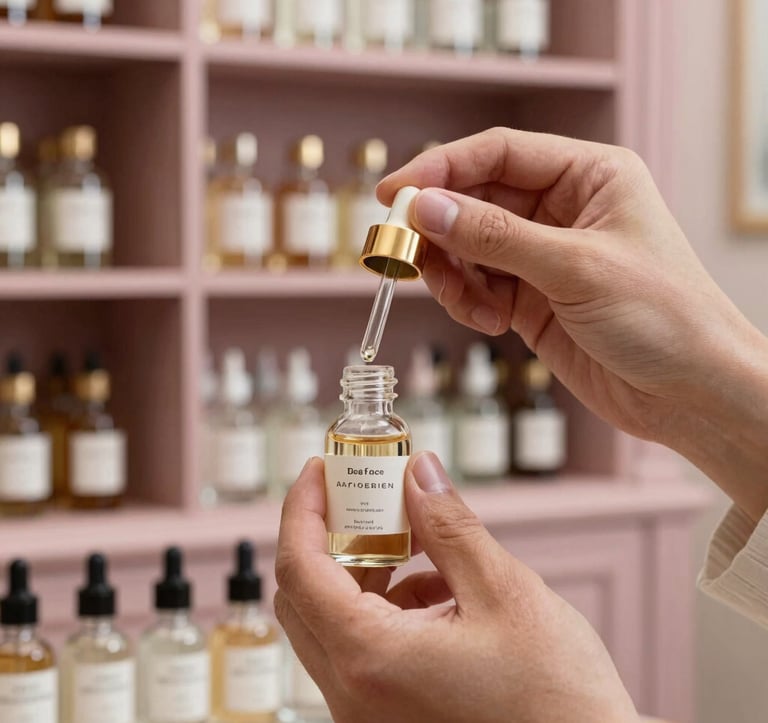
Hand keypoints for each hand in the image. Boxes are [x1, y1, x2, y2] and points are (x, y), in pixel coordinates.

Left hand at [274, 454, 637, 722]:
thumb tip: (418, 473)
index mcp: (371, 659)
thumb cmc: (558, 701)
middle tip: (369, 496)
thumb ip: (451, 527)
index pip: (299, 568)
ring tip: (421, 540)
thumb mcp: (505, 593)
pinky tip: (441, 588)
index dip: (303, 508)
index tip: (321, 469)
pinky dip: (391, 605)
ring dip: (368, 569)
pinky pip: (365, 647)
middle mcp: (354, 694)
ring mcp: (367, 713)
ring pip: (335, 620)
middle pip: (306, 594)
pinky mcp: (389, 717)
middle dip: (333, 535)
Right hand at [379, 128, 767, 520]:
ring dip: (451, 273)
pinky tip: (489, 322)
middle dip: (438, 229)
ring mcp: (542, 257)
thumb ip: (496, 237)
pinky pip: (476, 288)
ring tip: (463, 301)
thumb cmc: (665, 317)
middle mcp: (561, 211)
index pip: (499, 154)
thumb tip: (427, 209)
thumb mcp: (576, 267)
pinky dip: (468, 303)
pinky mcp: (530, 300)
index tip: (395, 193)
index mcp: (588, 177)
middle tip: (402, 253)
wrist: (689, 394)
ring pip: (467, 248)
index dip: (441, 168)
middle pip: (474, 201)